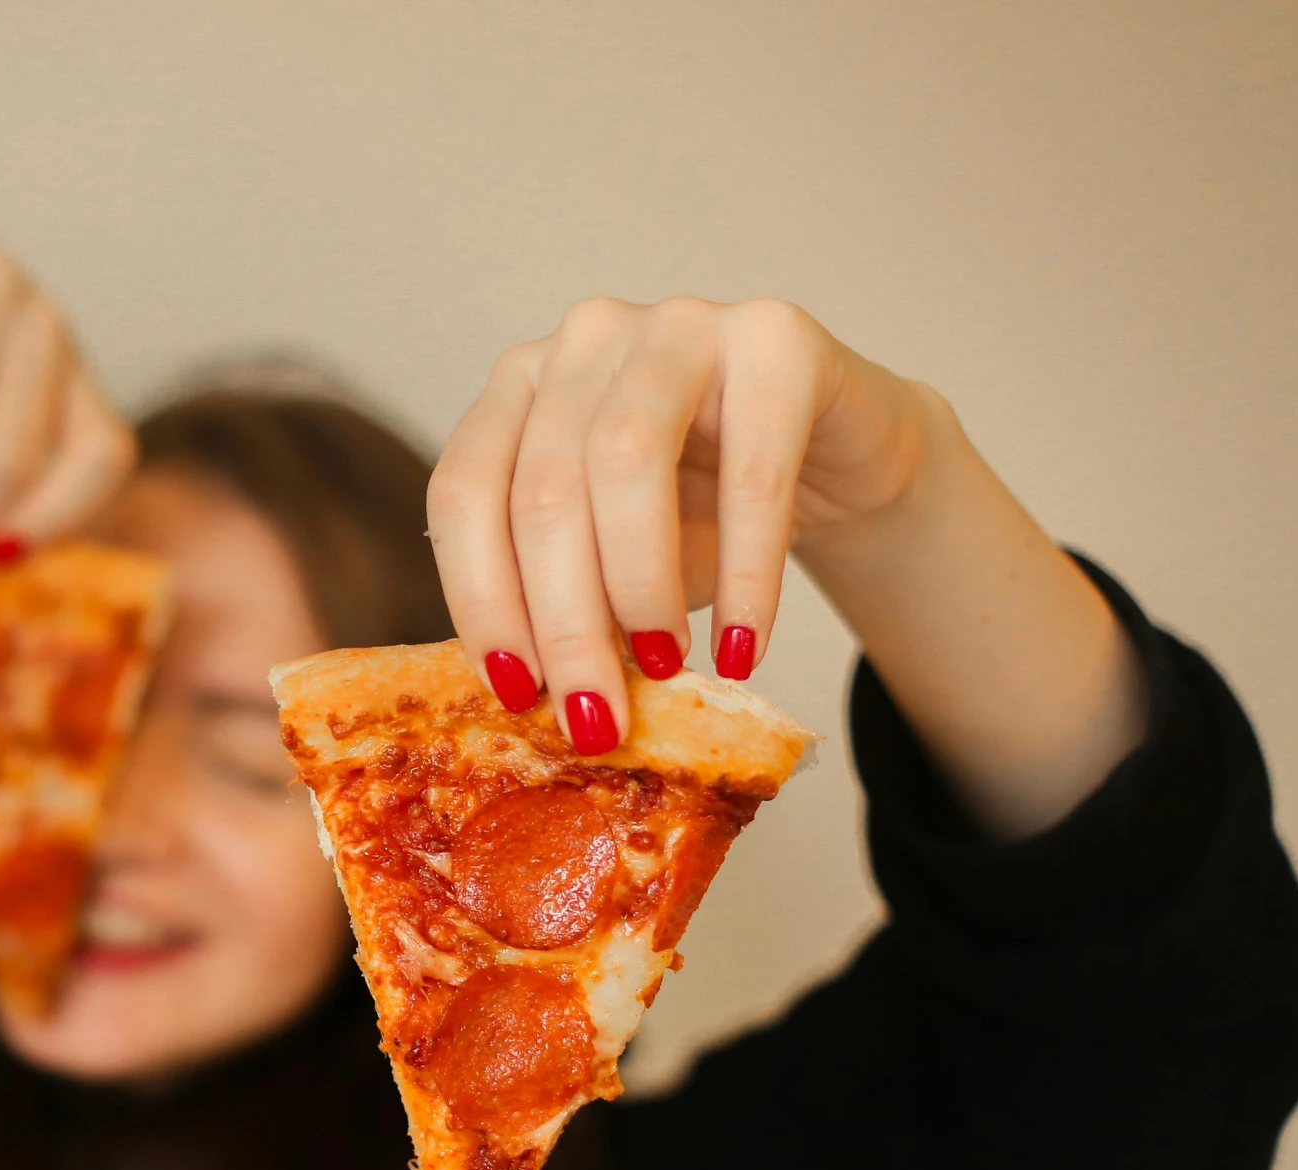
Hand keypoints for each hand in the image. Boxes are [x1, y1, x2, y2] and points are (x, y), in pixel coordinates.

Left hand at [426, 296, 930, 750]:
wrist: (835, 461)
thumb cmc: (702, 513)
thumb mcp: (610, 564)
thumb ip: (561, 607)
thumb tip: (531, 700)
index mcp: (515, 388)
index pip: (462, 493)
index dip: (479, 600)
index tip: (514, 694)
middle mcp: (582, 340)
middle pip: (542, 489)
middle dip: (566, 624)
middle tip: (595, 718)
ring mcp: (676, 324)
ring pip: (625, 460)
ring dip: (638, 586)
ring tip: (665, 667)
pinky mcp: (776, 339)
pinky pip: (752, 472)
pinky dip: (747, 577)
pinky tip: (743, 649)